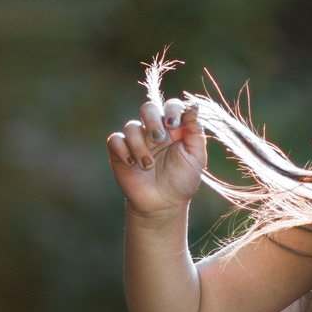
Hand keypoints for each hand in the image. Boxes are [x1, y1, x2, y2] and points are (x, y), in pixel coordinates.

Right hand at [108, 96, 204, 222]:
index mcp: (173, 129)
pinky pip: (115, 140)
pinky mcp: (120, 153)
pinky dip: (123, 149)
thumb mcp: (196, 157)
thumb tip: (194, 106)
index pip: (171, 106)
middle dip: (152, 120)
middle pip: (148, 108)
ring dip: (140, 145)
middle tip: (159, 139)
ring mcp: (136, 141)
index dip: (172, 109)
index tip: (174, 124)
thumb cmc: (182, 181)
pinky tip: (132, 163)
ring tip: (148, 166)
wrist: (164, 205)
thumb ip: (196, 132)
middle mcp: (153, 130)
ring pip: (131, 126)